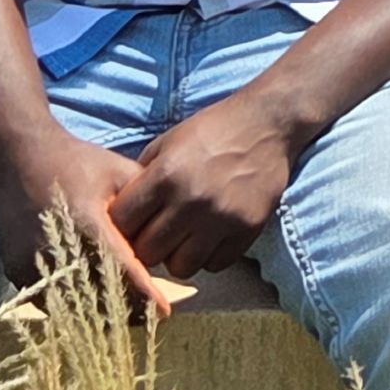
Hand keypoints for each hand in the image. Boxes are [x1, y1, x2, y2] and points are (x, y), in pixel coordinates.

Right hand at [0, 129, 170, 316]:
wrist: (20, 161)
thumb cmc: (78, 163)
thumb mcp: (120, 173)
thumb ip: (146, 205)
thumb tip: (171, 235)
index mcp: (86, 222)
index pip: (120, 269)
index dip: (144, 294)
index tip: (165, 311)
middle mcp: (56, 249)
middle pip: (98, 295)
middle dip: (128, 309)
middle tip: (153, 317)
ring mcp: (32, 265)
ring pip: (72, 306)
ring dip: (101, 314)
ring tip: (131, 318)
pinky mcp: (17, 273)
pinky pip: (51, 302)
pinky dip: (73, 308)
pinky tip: (97, 308)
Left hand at [112, 87, 300, 281]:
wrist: (268, 122)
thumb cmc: (213, 130)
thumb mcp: (168, 143)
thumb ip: (142, 179)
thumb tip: (121, 216)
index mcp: (165, 175)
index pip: (122, 224)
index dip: (122, 225)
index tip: (132, 222)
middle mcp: (192, 200)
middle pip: (148, 252)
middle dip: (147, 244)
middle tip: (158, 233)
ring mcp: (222, 218)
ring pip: (181, 267)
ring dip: (178, 255)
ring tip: (185, 237)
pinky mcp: (248, 229)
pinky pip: (215, 265)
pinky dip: (209, 256)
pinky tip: (211, 236)